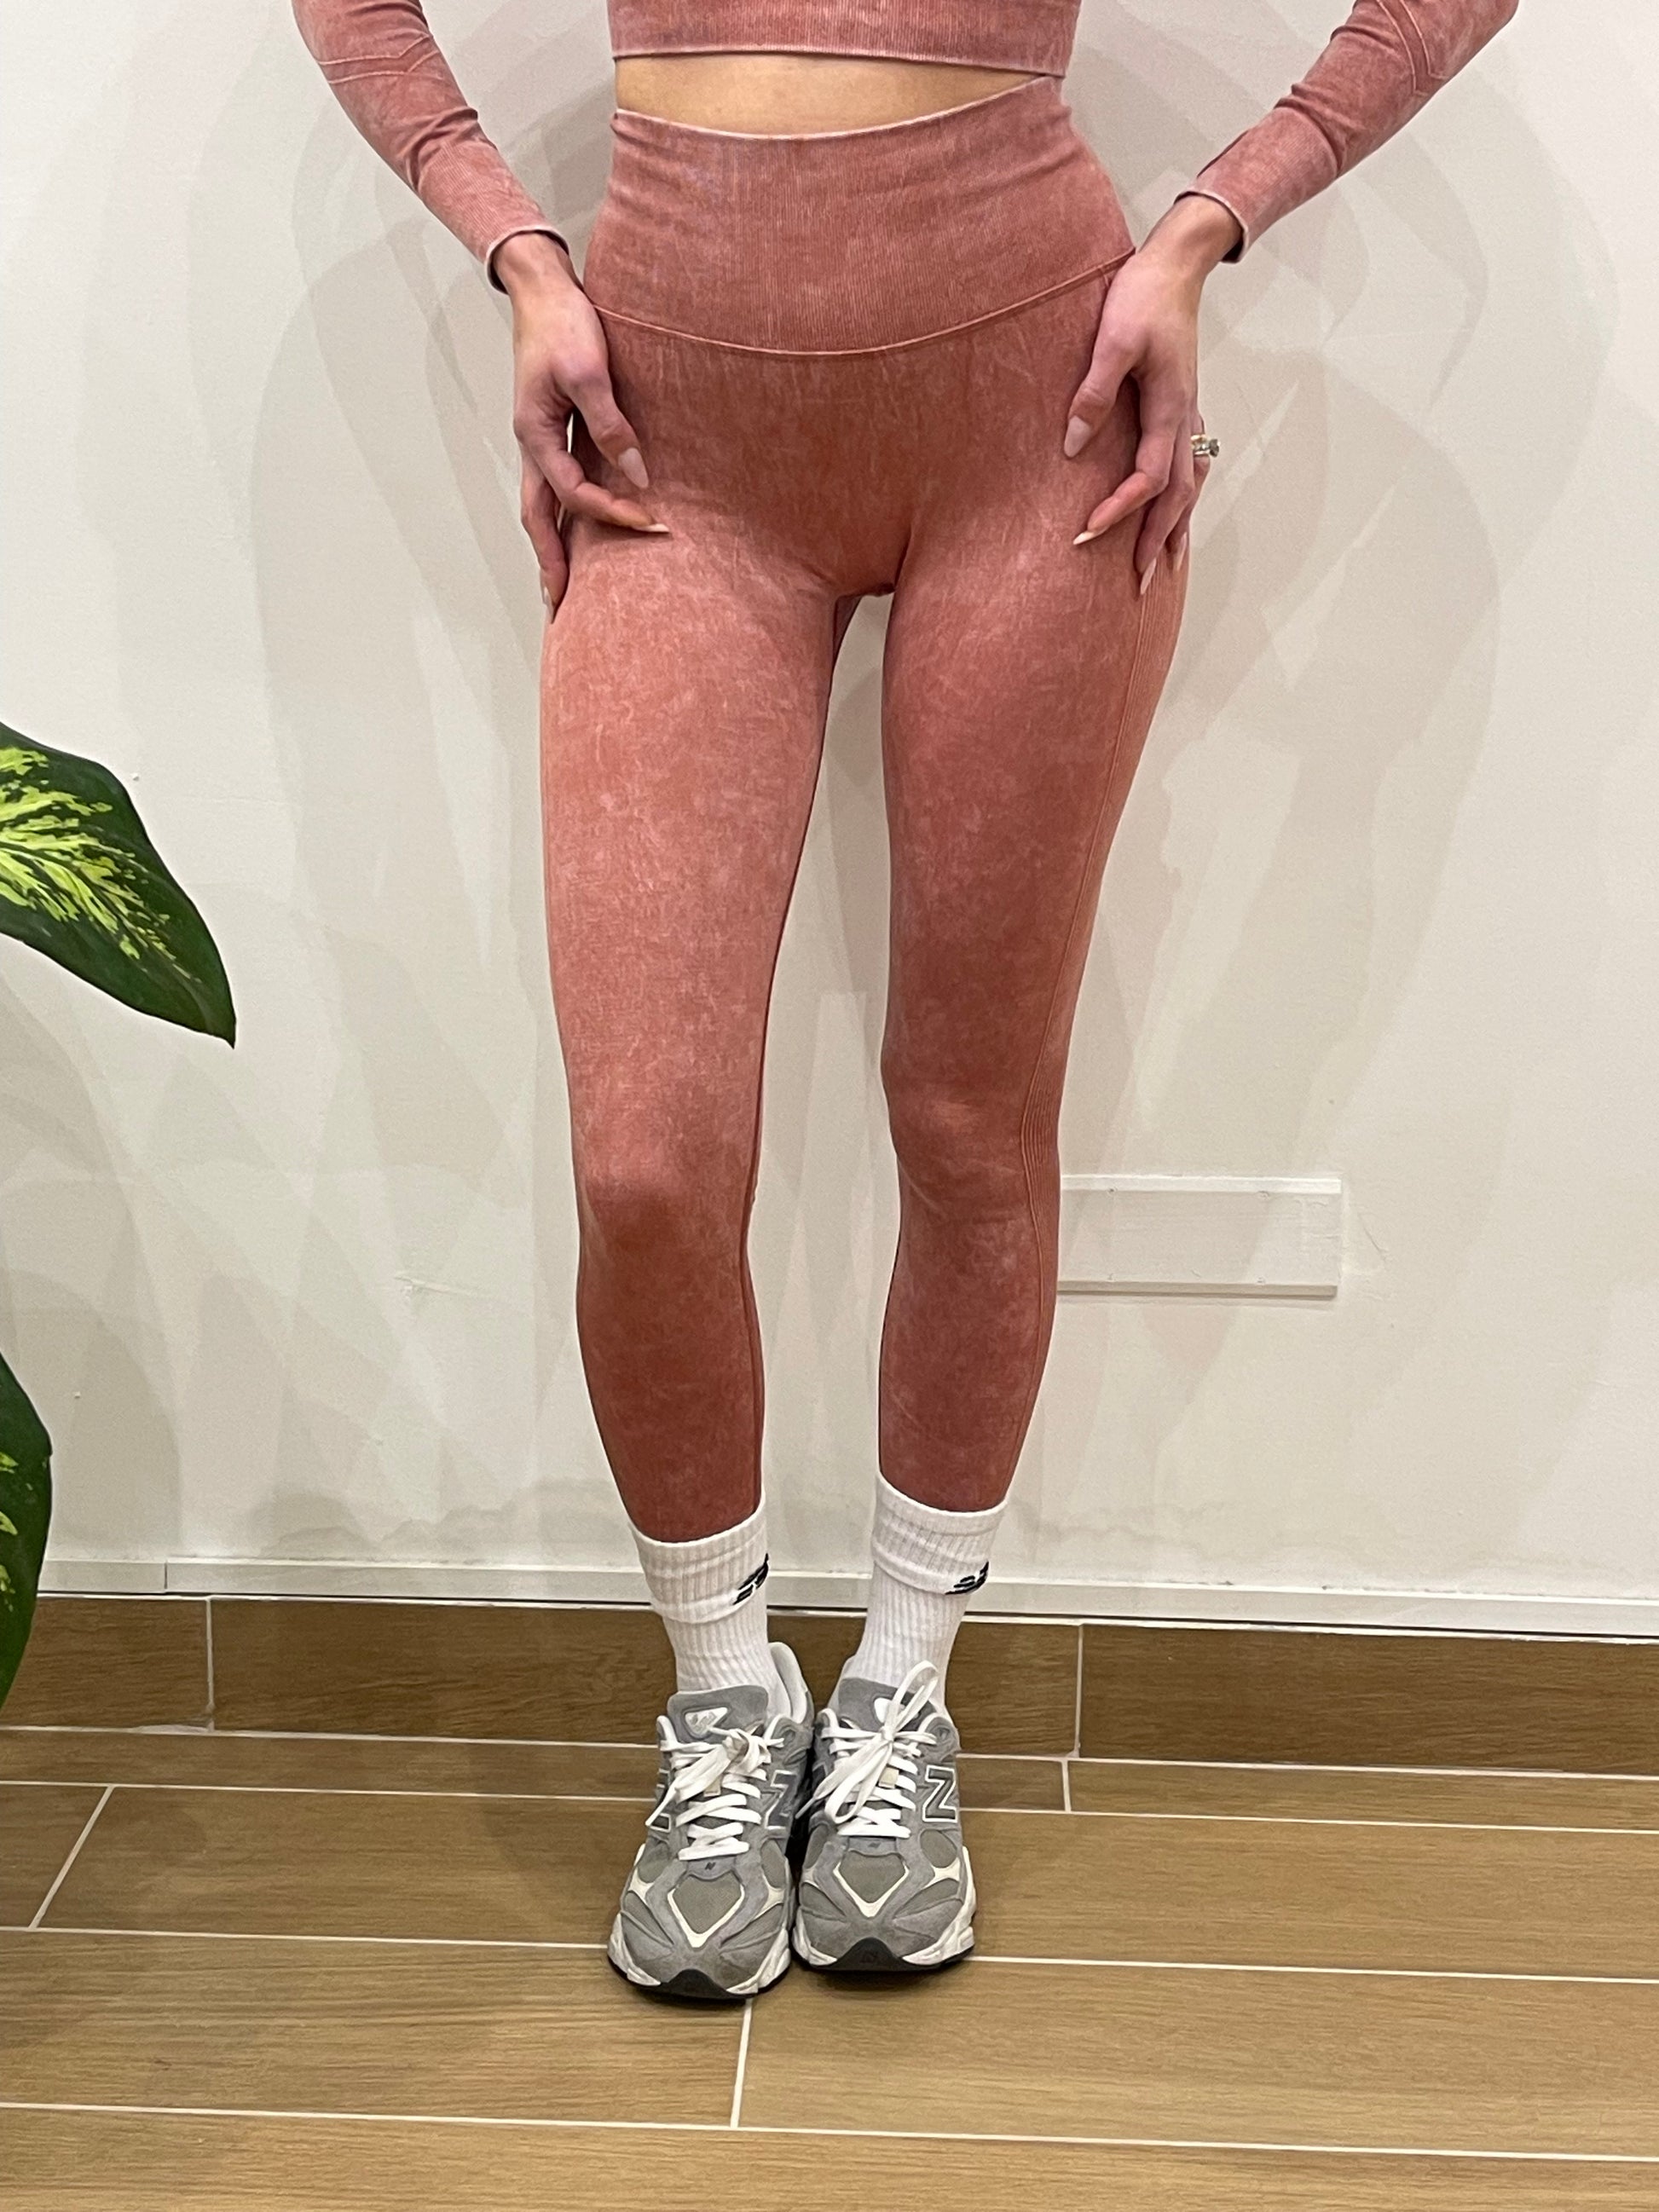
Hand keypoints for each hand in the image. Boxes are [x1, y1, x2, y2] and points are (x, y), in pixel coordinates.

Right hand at [492, 232, 665, 616]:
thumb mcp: (590, 373)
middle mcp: (532, 445)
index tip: (651, 524)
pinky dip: (560, 516)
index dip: (612, 512)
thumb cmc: (563, 324)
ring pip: (540, 506)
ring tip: (562, 585)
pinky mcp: (551, 430)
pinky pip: (554, 486)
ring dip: (550, 546)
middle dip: (549, 563)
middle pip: (536, 518)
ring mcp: (539, 440)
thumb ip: (612, 425)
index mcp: (536, 434)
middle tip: (560, 606)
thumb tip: (638, 475)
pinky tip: (575, 531)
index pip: (574, 493)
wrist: (543, 289)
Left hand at [1064, 195, 1239, 589]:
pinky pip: (1190, 464)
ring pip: (1190, 485)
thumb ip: (1094, 393)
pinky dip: (1185, 496)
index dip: (1120, 510)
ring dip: (1177, 527)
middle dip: (1156, 541)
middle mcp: (1185, 419)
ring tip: (1166, 564)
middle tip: (1138, 584)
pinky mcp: (1182, 405)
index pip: (1148, 479)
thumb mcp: (1112, 340)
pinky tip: (1179, 510)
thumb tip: (1073, 445)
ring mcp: (1188, 413)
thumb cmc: (1143, 296)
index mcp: (1170, 408)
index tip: (1087, 533)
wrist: (1176, 265)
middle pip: (1176, 496)